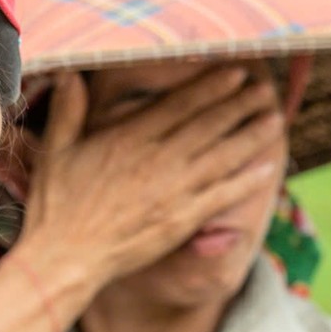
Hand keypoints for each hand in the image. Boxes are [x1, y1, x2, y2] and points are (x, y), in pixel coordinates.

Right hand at [8, 66, 283, 293]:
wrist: (65, 258)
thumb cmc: (56, 206)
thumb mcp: (56, 151)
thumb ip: (68, 111)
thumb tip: (70, 74)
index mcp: (129, 140)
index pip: (180, 106)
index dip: (211, 87)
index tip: (235, 73)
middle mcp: (158, 161)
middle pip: (209, 126)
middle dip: (240, 105)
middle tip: (265, 89)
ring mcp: (173, 191)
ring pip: (222, 156)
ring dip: (251, 136)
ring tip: (275, 118)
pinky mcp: (181, 221)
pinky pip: (221, 196)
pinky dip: (246, 181)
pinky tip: (268, 168)